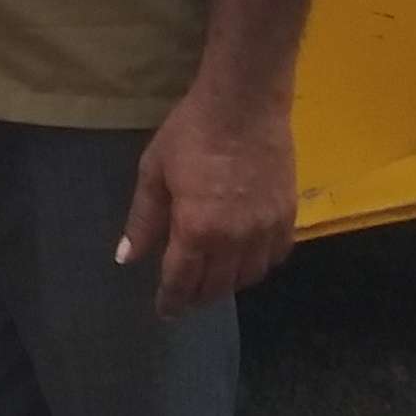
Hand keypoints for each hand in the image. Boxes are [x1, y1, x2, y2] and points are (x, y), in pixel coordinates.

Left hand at [116, 85, 297, 317]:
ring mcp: (265, 230)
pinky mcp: (287, 216)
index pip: (181, 281)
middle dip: (198, 296)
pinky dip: (258, 265)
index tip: (166, 311)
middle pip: (216, 287)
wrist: (245, 103)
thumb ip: (143, 220)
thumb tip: (127, 258)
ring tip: (215, 277)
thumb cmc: (192, 133)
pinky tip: (246, 257)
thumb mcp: (154, 172)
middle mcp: (233, 240)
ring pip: (248, 277)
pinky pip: (275, 257)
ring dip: (228, 283)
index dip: (171, 301)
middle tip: (186, 295)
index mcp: (196, 231)